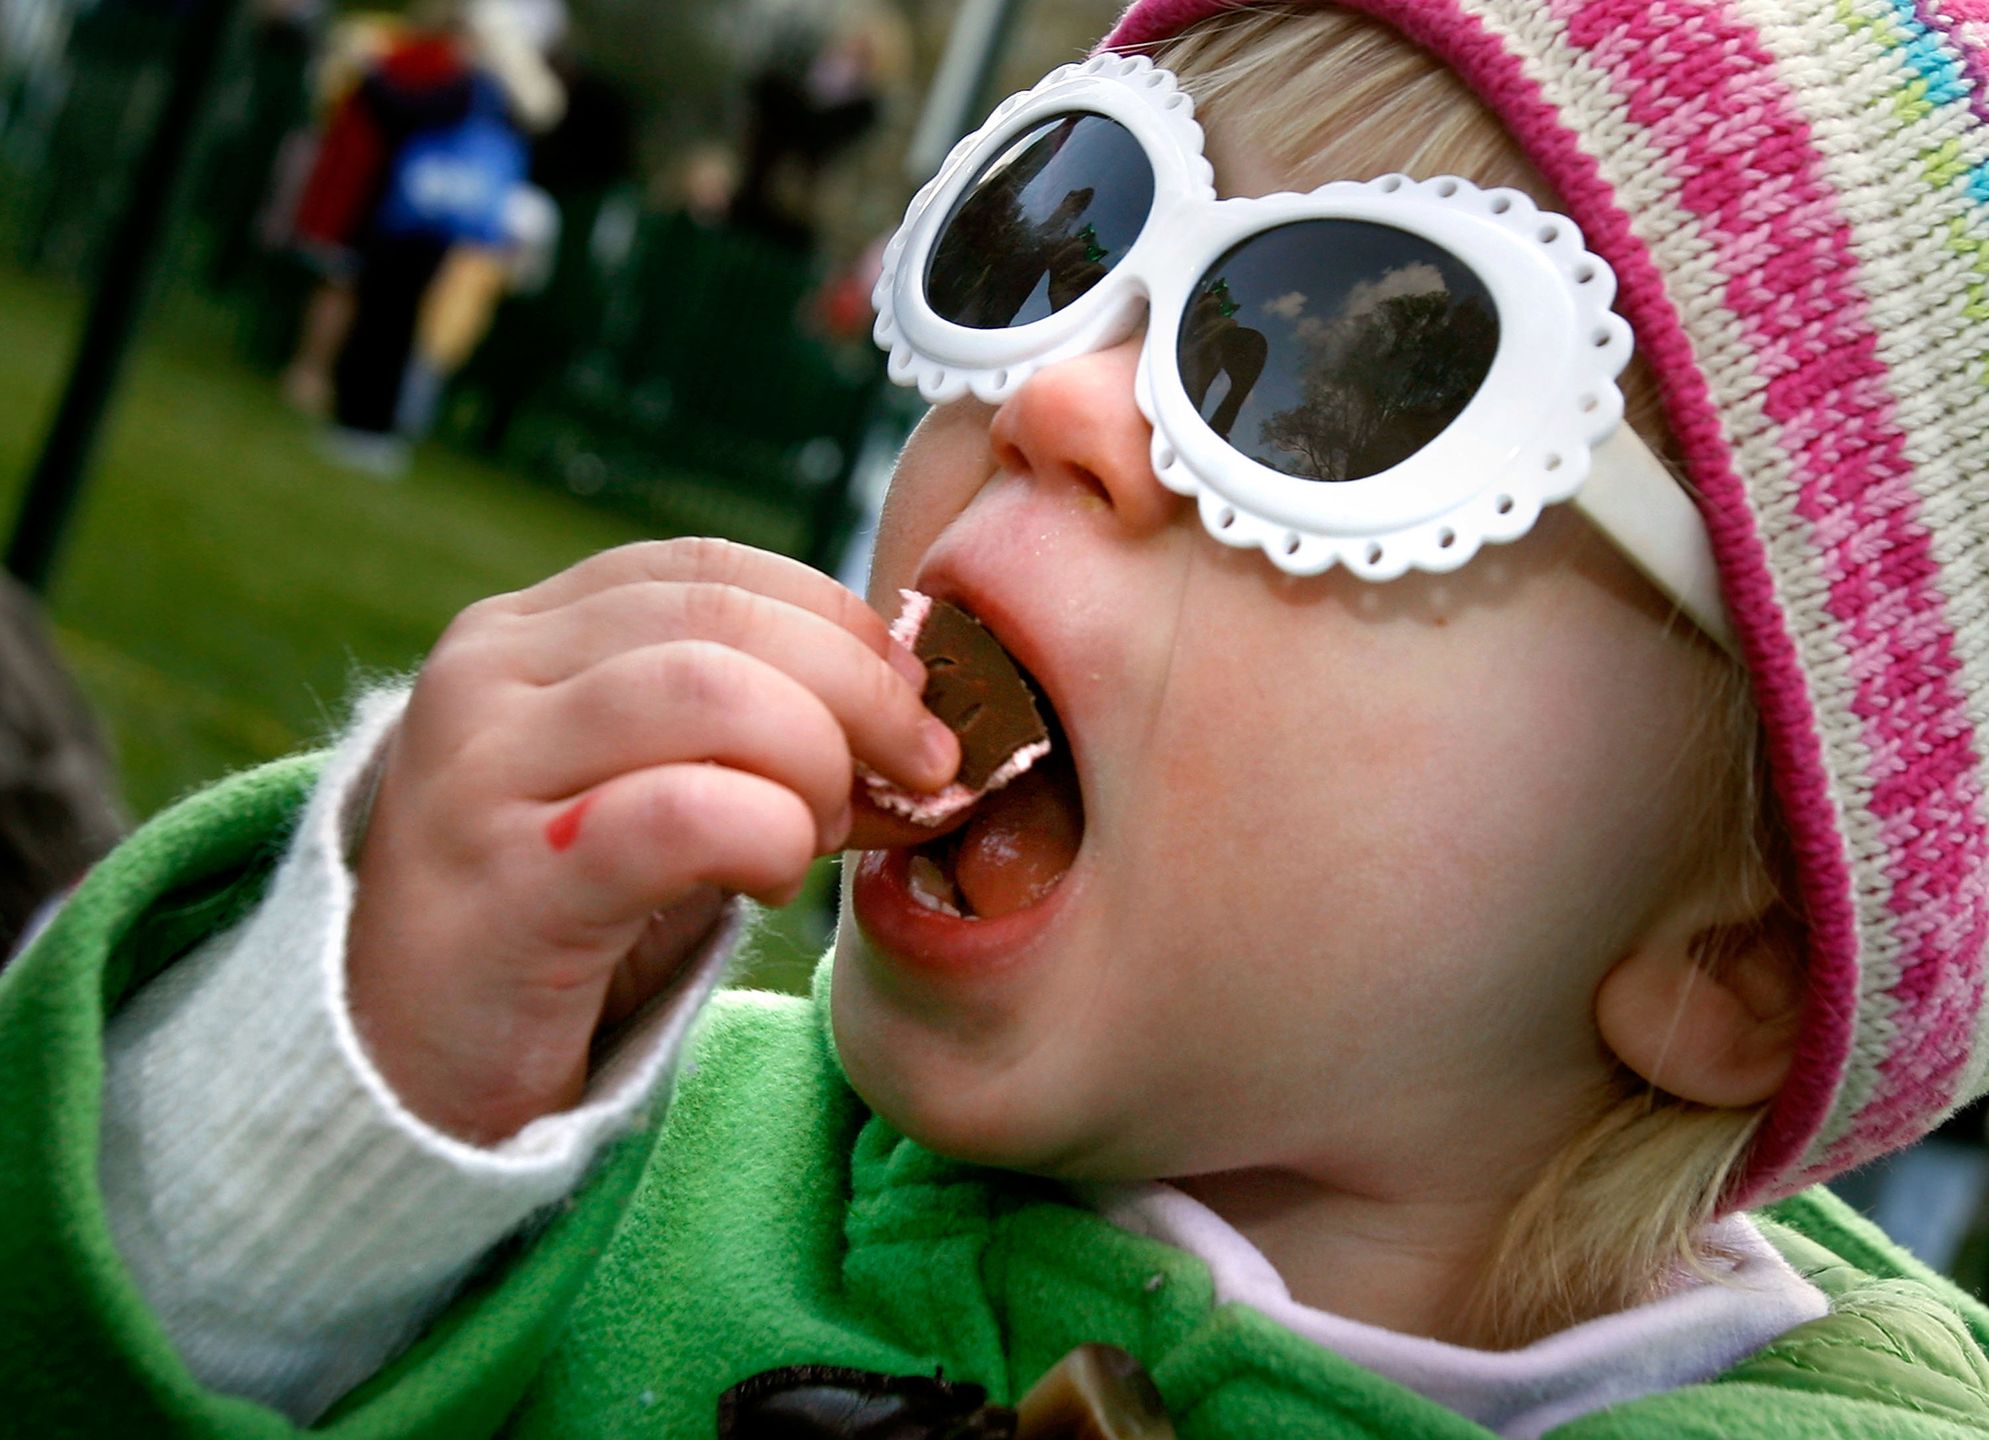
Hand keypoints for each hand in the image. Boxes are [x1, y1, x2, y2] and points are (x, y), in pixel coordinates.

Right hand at [344, 539, 958, 1142]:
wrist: (411, 1064)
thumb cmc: (565, 916)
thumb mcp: (654, 788)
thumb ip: (754, 731)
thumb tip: (919, 721)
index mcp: (525, 631)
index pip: (712, 566)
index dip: (838, 621)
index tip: (911, 702)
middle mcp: (489, 675)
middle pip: (725, 618)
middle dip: (857, 692)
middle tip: (909, 777)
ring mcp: (483, 773)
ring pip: (710, 694)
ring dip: (816, 764)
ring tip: (821, 834)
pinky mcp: (504, 883)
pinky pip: (681, 814)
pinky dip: (769, 836)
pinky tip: (770, 881)